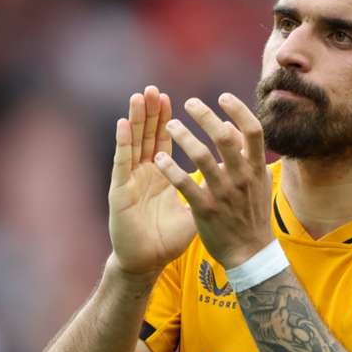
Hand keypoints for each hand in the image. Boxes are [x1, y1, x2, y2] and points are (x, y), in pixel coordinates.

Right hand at [108, 86, 196, 274]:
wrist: (146, 262)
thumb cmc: (167, 239)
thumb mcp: (193, 211)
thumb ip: (206, 190)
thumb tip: (232, 177)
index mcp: (160, 175)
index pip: (164, 140)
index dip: (168, 120)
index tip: (178, 100)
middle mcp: (143, 173)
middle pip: (147, 135)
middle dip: (151, 112)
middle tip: (154, 89)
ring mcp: (130, 180)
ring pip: (133, 142)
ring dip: (135, 119)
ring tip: (139, 96)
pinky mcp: (120, 192)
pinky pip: (122, 163)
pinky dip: (122, 142)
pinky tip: (122, 124)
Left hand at [153, 93, 273, 268]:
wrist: (249, 252)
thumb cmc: (251, 213)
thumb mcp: (258, 182)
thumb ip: (247, 154)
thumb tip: (231, 125)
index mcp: (256, 168)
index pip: (253, 130)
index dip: (238, 110)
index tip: (222, 96)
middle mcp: (242, 177)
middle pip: (225, 137)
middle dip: (206, 116)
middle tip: (189, 103)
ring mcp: (224, 193)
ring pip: (201, 157)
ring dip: (183, 137)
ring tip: (170, 126)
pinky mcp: (206, 209)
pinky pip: (184, 184)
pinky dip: (171, 169)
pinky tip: (158, 159)